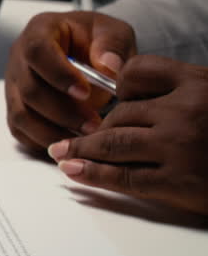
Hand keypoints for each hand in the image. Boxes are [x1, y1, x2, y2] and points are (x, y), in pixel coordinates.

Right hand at [5, 11, 136, 151]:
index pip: (37, 51)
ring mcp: (14, 85)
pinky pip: (21, 131)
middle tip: (93, 124)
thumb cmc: (94, 41)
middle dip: (63, 112)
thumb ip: (113, 45)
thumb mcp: (112, 32)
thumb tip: (109, 66)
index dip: (58, 74)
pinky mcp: (16, 108)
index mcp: (40, 31)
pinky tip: (70, 143)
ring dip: (53, 131)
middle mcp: (19, 58)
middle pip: (29, 89)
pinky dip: (44, 141)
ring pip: (21, 115)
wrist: (84, 53)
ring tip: (84, 138)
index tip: (85, 92)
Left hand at [48, 55, 207, 214]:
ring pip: (113, 143)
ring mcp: (180, 147)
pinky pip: (124, 177)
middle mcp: (187, 110)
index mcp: (198, 82)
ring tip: (61, 154)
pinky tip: (74, 173)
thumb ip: (176, 87)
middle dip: (94, 127)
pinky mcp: (179, 183)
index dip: (116, 87)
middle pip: (121, 113)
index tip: (103, 99)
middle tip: (69, 137)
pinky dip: (93, 175)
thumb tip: (122, 86)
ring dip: (81, 150)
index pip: (137, 72)